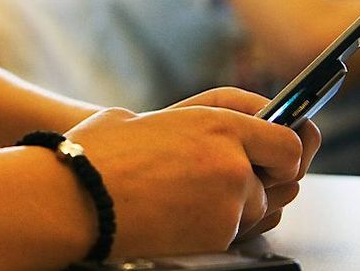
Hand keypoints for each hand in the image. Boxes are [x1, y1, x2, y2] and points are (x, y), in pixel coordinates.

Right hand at [64, 89, 309, 257]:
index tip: (275, 154)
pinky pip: (232, 234)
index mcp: (219, 125)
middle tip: (230, 177)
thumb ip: (203, 120)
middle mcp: (232, 165)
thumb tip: (233, 128)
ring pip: (254, 210)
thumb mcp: (153, 117)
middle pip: (280, 180)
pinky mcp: (213, 242)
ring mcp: (225, 208)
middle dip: (261, 179)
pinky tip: (181, 217)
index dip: (286, 150)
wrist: (70, 200)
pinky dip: (214, 228)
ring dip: (234, 206)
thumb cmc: (100, 154)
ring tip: (187, 197)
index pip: (289, 142)